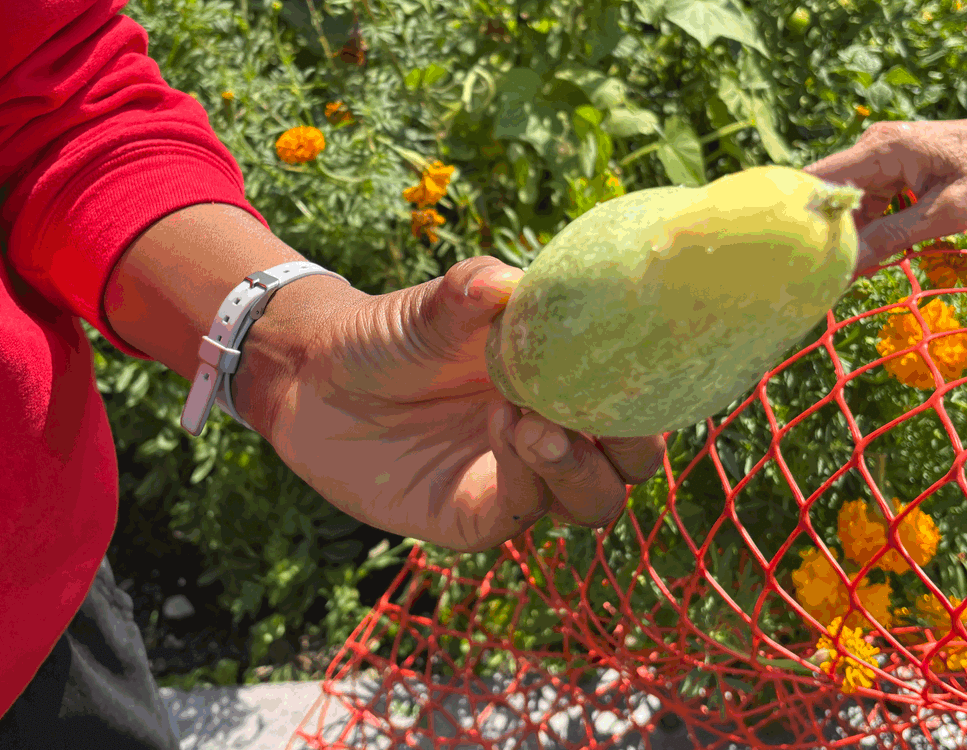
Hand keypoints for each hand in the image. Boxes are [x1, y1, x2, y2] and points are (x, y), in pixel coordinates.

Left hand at [255, 256, 666, 551]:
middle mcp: (554, 437)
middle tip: (600, 410)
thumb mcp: (432, 308)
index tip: (640, 360)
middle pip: (631, 465)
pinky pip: (523, 513)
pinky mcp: (474, 517)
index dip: (653, 392)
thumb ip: (472, 293)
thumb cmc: (387, 336)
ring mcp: (517, 480)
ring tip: (535, 424)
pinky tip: (505, 428)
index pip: (641, 402)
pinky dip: (527, 478)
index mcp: (564, 383)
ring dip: (579, 467)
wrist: (313, 381)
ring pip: (591, 501)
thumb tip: (505, 283)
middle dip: (632, 444)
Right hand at [803, 111, 966, 275]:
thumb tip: (846, 267)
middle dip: (825, 232)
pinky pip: (867, 200)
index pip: (819, 179)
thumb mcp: (948, 213)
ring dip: (848, 234)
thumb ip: (893, 238)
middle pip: (830, 193)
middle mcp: (874, 145)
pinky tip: (872, 255)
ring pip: (847, 201)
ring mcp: (882, 155)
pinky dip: (867, 227)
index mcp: (883, 147)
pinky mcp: (892, 167)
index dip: (799, 213)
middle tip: (819, 273)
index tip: (787, 250)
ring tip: (846, 272)